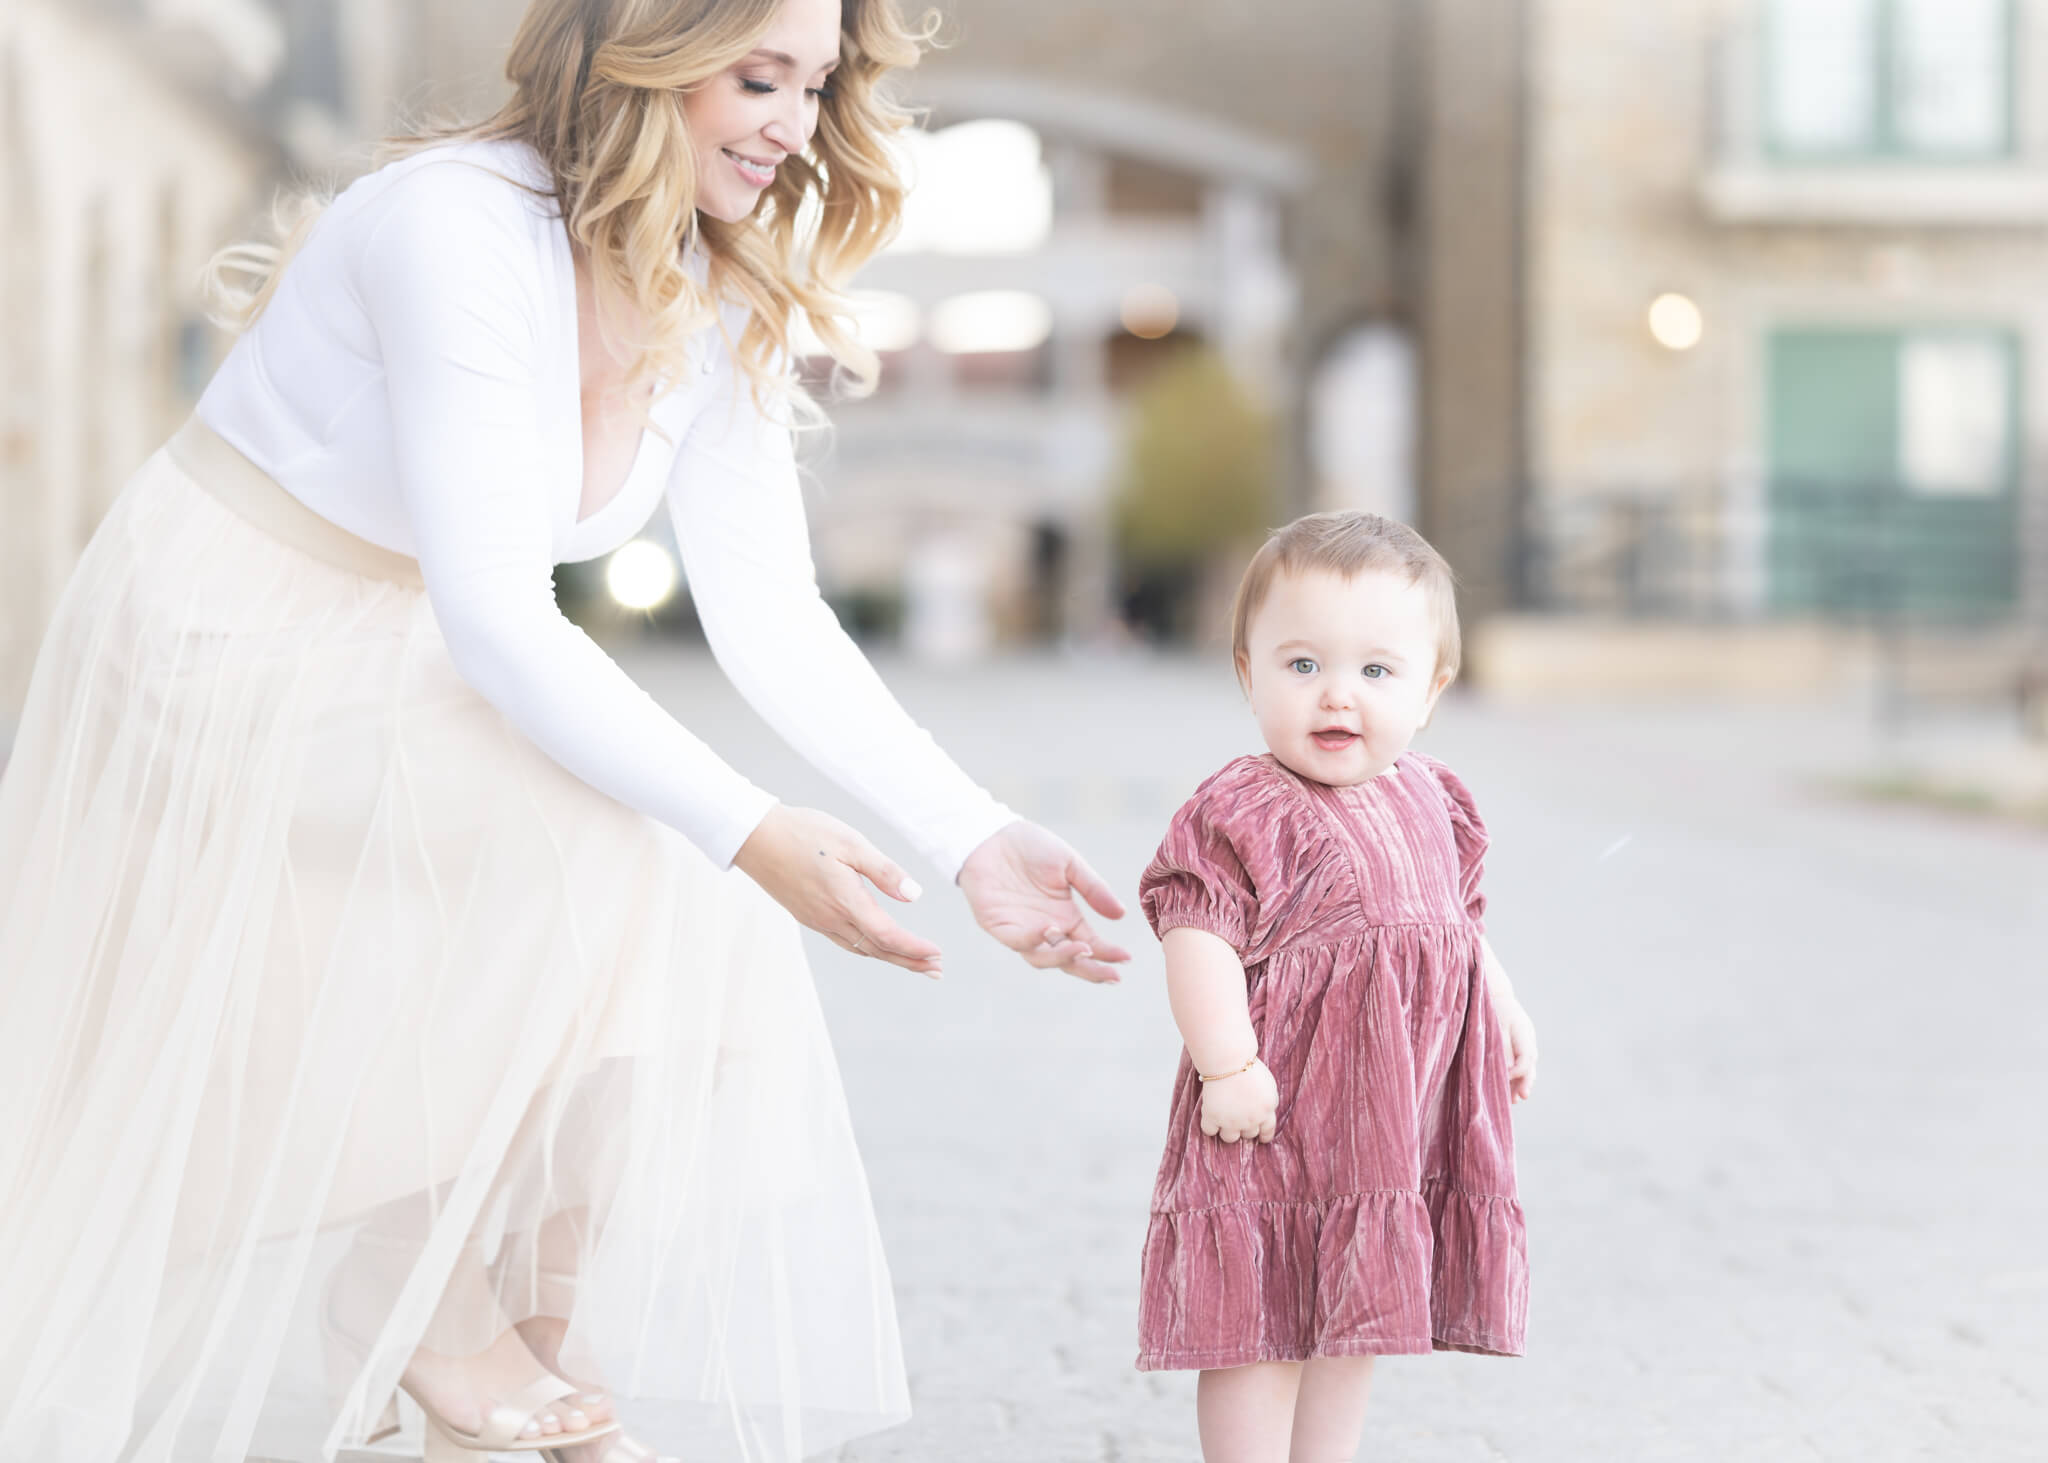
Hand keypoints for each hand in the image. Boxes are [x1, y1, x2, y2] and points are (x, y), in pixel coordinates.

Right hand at [733, 804, 941, 976]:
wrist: (755, 837)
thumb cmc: (804, 832)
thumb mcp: (850, 842)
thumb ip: (883, 871)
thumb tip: (914, 896)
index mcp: (844, 899)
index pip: (886, 935)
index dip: (914, 948)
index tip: (938, 955)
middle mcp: (830, 918)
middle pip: (877, 949)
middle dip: (909, 961)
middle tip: (937, 971)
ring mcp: (817, 920)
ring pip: (861, 949)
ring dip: (891, 958)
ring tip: (916, 963)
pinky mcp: (808, 916)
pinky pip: (845, 941)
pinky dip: (869, 949)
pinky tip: (878, 945)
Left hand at [956, 819, 1130, 983]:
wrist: (993, 833)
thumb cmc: (1031, 847)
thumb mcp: (1070, 864)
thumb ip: (1093, 889)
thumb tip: (1121, 914)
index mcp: (1066, 917)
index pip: (1091, 944)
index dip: (1108, 954)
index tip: (1127, 958)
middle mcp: (1046, 929)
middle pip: (1069, 960)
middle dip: (1091, 970)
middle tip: (1112, 975)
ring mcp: (1021, 930)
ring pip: (1042, 958)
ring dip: (1063, 957)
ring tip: (1084, 948)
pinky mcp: (998, 924)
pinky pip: (1017, 940)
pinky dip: (1033, 940)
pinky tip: (1050, 930)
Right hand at [1200, 1059, 1277, 1143]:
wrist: (1229, 1060)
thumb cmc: (1246, 1065)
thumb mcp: (1267, 1084)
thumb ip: (1266, 1101)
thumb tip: (1261, 1112)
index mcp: (1267, 1109)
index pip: (1268, 1131)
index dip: (1263, 1135)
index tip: (1260, 1138)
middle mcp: (1252, 1119)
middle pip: (1248, 1135)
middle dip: (1243, 1127)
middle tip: (1236, 1115)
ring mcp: (1233, 1121)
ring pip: (1230, 1138)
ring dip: (1226, 1129)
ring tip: (1222, 1117)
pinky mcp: (1214, 1118)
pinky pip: (1209, 1131)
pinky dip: (1208, 1125)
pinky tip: (1209, 1116)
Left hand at [1496, 996, 1537, 1102]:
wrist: (1493, 995)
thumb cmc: (1489, 1007)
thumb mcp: (1491, 1022)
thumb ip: (1498, 1044)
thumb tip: (1503, 1069)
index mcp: (1523, 1030)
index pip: (1527, 1055)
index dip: (1518, 1070)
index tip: (1505, 1078)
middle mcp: (1528, 1039)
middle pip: (1530, 1064)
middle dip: (1525, 1082)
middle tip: (1520, 1097)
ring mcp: (1525, 1043)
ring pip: (1527, 1068)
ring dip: (1521, 1083)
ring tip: (1514, 1100)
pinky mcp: (1519, 1048)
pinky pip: (1521, 1065)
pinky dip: (1516, 1078)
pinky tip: (1510, 1092)